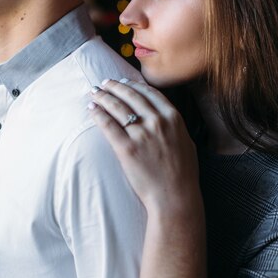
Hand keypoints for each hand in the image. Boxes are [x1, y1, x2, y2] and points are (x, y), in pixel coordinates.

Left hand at [88, 79, 201, 215]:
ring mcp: (141, 135)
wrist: (175, 196)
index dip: (133, 84)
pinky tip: (91, 109)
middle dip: (114, 86)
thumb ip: (173, 124)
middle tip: (104, 83)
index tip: (123, 81)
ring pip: (117, 107)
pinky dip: (98, 114)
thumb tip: (161, 113)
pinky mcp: (126, 149)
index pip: (148, 92)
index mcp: (173, 117)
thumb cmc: (183, 172)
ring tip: (94, 93)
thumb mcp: (185, 140)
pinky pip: (108, 125)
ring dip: (103, 97)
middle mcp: (157, 122)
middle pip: (130, 96)